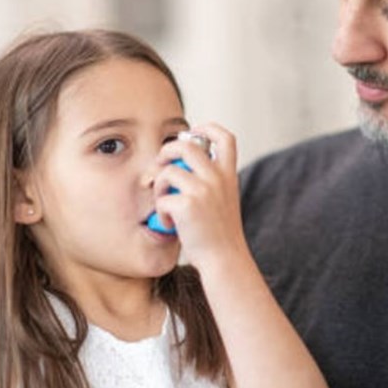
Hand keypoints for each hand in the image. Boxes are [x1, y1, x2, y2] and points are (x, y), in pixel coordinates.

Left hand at [152, 123, 248, 267]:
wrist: (225, 260)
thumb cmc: (219, 236)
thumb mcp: (223, 201)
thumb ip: (209, 182)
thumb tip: (176, 168)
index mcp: (228, 175)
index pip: (225, 137)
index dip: (207, 128)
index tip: (192, 133)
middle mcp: (217, 178)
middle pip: (186, 146)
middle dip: (166, 152)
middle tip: (160, 167)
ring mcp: (203, 190)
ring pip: (167, 171)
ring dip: (158, 186)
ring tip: (163, 203)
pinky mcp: (187, 205)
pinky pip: (161, 198)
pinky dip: (160, 212)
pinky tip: (167, 225)